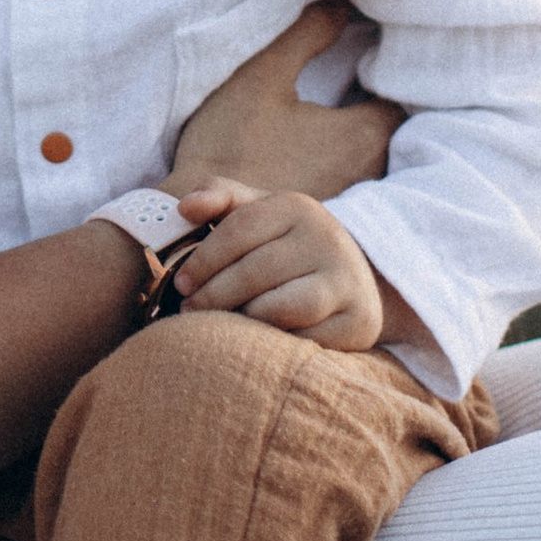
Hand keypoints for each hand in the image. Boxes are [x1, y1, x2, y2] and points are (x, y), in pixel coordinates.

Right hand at [170, 0, 396, 201]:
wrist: (193, 222)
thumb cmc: (230, 145)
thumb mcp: (264, 73)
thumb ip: (310, 31)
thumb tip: (342, 1)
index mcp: (365, 133)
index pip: (403, 91)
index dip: (387, 66)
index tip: (365, 50)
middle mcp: (373, 172)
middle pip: (390, 125)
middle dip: (374, 99)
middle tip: (350, 71)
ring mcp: (355, 203)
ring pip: (370, 155)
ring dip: (355, 133)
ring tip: (329, 106)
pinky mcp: (332, 222)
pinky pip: (350, 181)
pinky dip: (340, 162)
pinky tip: (310, 149)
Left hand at [171, 178, 384, 348]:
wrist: (353, 275)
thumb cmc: (286, 245)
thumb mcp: (260, 212)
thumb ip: (220, 198)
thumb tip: (185, 208)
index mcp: (297, 207)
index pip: (240, 229)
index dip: (204, 259)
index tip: (180, 283)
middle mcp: (327, 239)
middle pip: (256, 271)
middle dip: (214, 294)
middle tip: (189, 311)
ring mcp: (348, 281)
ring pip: (281, 307)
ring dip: (243, 319)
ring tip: (222, 324)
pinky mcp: (360, 321)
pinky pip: (305, 340)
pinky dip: (276, 342)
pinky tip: (259, 341)